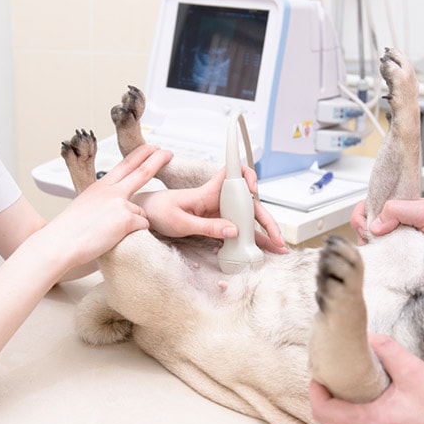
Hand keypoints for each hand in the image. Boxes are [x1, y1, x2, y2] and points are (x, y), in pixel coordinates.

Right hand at [41, 145, 172, 269]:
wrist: (59, 244)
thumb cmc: (67, 232)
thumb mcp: (84, 206)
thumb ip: (103, 202)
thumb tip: (114, 207)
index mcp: (100, 186)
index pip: (125, 165)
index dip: (141, 155)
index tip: (152, 148)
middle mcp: (111, 191)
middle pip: (142, 171)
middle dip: (157, 159)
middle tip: (168, 153)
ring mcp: (120, 203)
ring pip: (141, 212)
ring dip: (133, 223)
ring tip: (111, 232)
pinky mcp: (126, 218)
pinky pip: (142, 226)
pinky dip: (134, 233)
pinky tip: (116, 237)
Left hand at [134, 165, 286, 252]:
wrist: (146, 215)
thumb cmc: (159, 211)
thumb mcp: (180, 221)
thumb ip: (207, 227)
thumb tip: (234, 230)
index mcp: (208, 192)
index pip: (232, 174)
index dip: (247, 175)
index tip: (254, 187)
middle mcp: (217, 200)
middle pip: (249, 204)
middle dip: (266, 219)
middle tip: (277, 237)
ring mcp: (218, 213)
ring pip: (247, 219)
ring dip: (263, 233)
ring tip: (277, 248)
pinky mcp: (216, 224)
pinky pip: (237, 231)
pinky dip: (250, 240)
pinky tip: (261, 250)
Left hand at [309, 334, 423, 423]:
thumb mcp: (414, 371)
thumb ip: (386, 350)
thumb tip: (365, 337)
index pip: (325, 411)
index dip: (317, 392)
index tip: (319, 377)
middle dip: (325, 404)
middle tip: (331, 384)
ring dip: (336, 421)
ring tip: (344, 399)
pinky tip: (360, 418)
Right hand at [352, 198, 423, 276]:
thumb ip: (397, 212)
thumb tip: (374, 225)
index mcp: (400, 213)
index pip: (369, 211)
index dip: (361, 218)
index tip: (365, 226)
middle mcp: (399, 231)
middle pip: (369, 235)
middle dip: (367, 240)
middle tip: (376, 244)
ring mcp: (405, 250)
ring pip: (380, 255)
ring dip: (380, 258)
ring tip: (387, 258)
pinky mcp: (413, 268)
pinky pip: (396, 272)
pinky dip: (392, 273)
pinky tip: (394, 273)